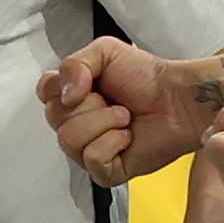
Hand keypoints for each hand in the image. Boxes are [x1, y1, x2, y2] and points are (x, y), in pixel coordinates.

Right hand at [42, 35, 210, 180]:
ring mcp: (87, 149)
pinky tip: (127, 137)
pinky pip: (91, 158)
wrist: (179, 101)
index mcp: (71, 95)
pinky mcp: (104, 171)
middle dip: (90, 105)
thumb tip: (65, 96)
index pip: (44, 93)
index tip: (88, 83)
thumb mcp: (105, 51)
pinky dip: (112, 143)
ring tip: (124, 117)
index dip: (64, 87)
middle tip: (114, 101)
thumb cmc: (147, 78)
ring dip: (103, 123)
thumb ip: (73, 64)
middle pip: (54, 118)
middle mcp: (75, 123)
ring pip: (69, 140)